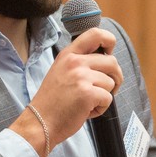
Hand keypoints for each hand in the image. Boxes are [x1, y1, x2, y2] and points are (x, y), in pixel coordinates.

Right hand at [17, 27, 122, 148]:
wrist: (40, 122)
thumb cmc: (53, 102)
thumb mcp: (61, 71)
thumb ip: (80, 62)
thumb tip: (106, 58)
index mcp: (69, 54)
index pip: (96, 34)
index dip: (109, 41)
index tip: (109, 54)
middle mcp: (75, 62)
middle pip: (112, 62)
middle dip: (115, 78)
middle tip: (106, 89)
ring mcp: (81, 76)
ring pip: (111, 82)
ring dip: (105, 95)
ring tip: (87, 102)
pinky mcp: (87, 93)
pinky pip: (108, 98)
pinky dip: (101, 108)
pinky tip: (86, 111)